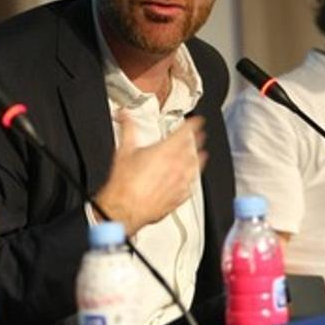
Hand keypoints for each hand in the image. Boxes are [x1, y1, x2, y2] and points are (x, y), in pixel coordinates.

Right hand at [93, 114, 205, 234]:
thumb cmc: (124, 184)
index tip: (197, 121)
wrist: (124, 208)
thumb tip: (124, 115)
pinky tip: (191, 178)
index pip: (186, 132)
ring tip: (201, 154)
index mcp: (166, 150)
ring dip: (198, 159)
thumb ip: (128, 128)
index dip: (193, 124)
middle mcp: (177, 165)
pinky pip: (191, 185)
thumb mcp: (124, 150)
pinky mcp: (179, 197)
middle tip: (199, 135)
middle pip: (193, 148)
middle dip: (197, 140)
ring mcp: (180, 182)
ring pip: (196, 166)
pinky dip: (192, 179)